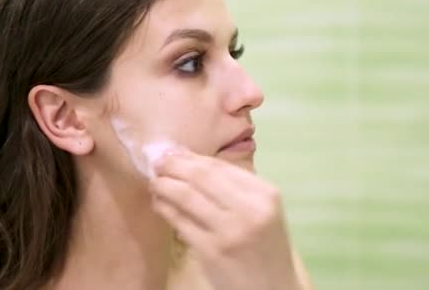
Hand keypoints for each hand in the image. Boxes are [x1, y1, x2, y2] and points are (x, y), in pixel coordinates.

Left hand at [149, 149, 300, 289]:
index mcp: (266, 194)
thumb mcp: (262, 211)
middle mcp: (250, 209)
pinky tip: (160, 203)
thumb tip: (189, 160)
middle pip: (202, 176)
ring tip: (155, 182)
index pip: (221, 166)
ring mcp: (231, 231)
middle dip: (174, 165)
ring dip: (165, 185)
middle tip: (157, 161)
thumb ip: (234, 187)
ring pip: (187, 197)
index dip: (191, 157)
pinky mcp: (212, 252)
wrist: (273, 287)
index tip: (172, 152)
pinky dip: (166, 208)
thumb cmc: (265, 246)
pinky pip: (181, 222)